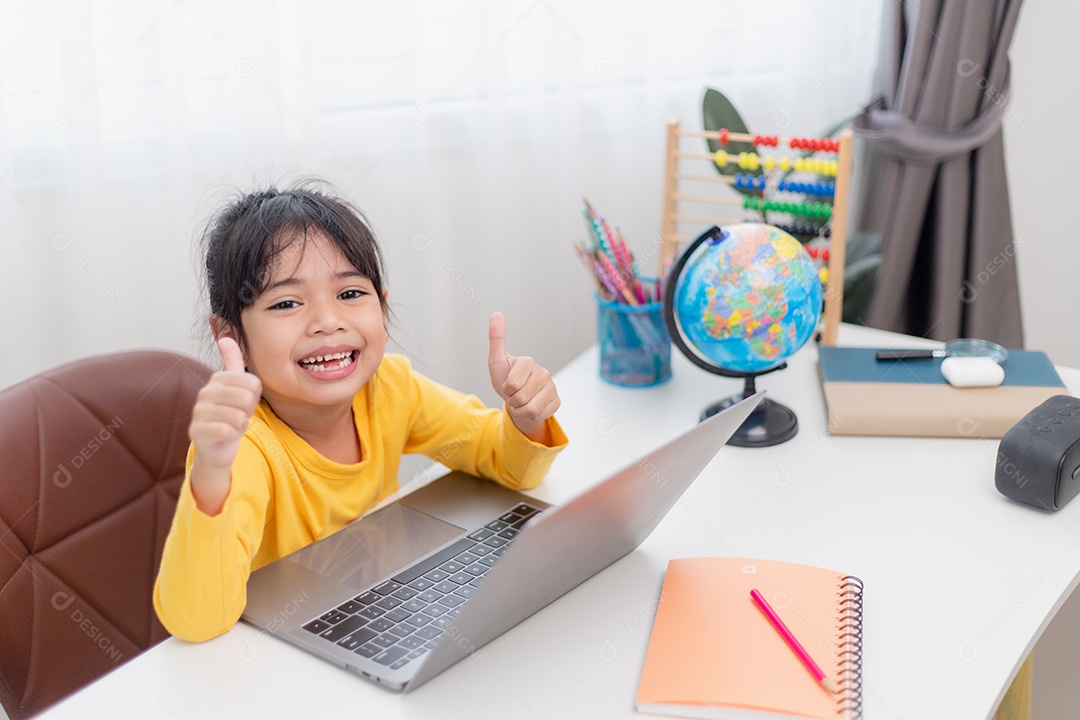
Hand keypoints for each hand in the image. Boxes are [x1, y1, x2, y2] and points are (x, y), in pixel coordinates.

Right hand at [187, 337, 262, 514]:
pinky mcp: (196, 431)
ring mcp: (198, 412)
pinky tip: (224, 436)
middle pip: (246, 398)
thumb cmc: (231, 415)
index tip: (245, 403)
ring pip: (237, 416)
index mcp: (217, 380)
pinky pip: (227, 431)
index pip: (252, 383)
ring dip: (240, 425)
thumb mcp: (239, 388)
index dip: (254, 397)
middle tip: (238, 416)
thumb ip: (233, 362)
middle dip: (247, 412)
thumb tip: (226, 337)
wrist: (218, 447)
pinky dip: (232, 436)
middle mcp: (204, 393)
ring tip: (231, 425)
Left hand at [487, 312, 559, 443]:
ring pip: (531, 409)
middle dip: (512, 401)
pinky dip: (531, 415)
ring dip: (520, 410)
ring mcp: (552, 387)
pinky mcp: (557, 401)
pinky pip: (540, 415)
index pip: (512, 385)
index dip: (505, 390)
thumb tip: (496, 313)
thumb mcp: (496, 361)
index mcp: (528, 362)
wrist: (516, 399)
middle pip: (521, 398)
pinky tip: (531, 406)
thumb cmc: (505, 378)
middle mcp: (544, 372)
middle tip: (514, 394)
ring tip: (521, 401)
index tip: (507, 385)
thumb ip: (496, 339)